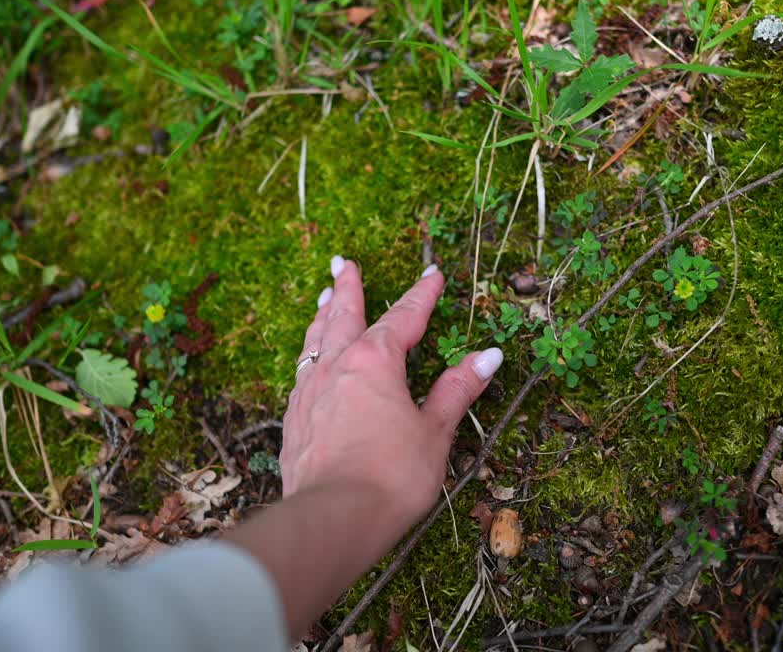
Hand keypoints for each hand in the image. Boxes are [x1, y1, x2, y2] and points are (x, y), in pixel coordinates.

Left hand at [281, 256, 502, 522]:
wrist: (334, 518)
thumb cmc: (392, 476)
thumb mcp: (435, 431)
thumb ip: (457, 390)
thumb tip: (488, 356)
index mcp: (375, 362)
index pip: (404, 318)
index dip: (421, 295)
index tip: (432, 274)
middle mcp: (337, 367)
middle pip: (345, 317)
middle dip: (350, 288)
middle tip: (345, 264)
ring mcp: (309, 393)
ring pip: (316, 342)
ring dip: (323, 317)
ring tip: (325, 299)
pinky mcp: (295, 421)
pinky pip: (301, 374)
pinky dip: (309, 357)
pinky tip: (309, 365)